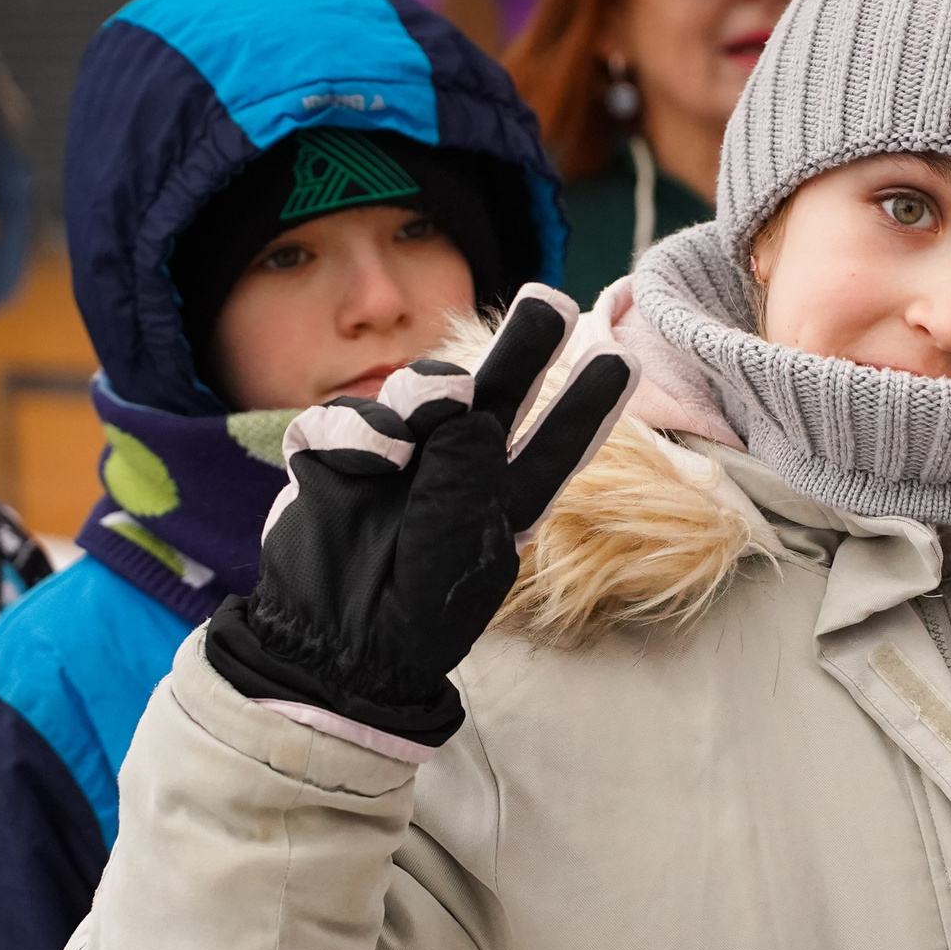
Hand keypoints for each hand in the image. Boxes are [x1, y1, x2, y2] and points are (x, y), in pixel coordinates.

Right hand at [209, 286, 635, 755]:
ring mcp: (396, 458)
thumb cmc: (410, 610)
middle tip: (548, 303)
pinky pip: (346, 417)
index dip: (586, 404)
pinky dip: (355, 429)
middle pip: (495, 392)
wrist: (328, 646)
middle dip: (524, 345)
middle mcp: (455, 468)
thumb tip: (461, 392)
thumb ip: (463, 473)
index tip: (622, 356)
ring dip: (422, 392)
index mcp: (504, 500)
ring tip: (420, 418)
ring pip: (417, 390)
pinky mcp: (335, 457)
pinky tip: (366, 458)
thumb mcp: (455, 552)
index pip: (554, 444)